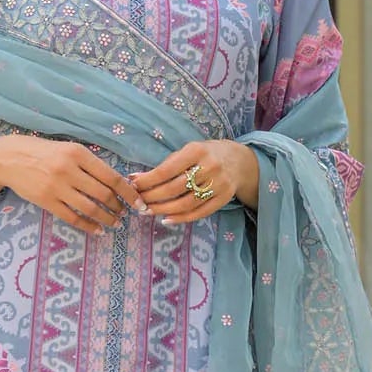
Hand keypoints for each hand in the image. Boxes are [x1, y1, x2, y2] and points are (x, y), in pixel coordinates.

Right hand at [0, 137, 150, 235]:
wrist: (9, 158)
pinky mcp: (46, 201)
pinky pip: (72, 217)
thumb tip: (117, 182)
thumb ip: (89, 163)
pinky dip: (88, 225)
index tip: (138, 202)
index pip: (111, 177)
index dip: (129, 193)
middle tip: (125, 214)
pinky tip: (97, 230)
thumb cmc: (43, 152)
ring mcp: (56, 187)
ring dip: (107, 219)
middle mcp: (69, 170)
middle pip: (103, 194)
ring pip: (90, 208)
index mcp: (78, 153)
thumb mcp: (68, 148)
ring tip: (115, 224)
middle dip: (119, 207)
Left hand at [129, 140, 257, 222]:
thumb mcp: (188, 151)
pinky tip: (166, 219)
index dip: (148, 180)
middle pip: (174, 188)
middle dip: (152, 197)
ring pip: (185, 203)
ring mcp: (218, 184)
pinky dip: (181, 219)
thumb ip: (166, 165)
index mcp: (197, 151)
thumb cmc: (206, 155)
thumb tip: (136, 178)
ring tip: (148, 211)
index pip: (167, 170)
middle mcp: (209, 167)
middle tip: (138, 202)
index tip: (133, 185)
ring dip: (163, 210)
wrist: (239, 161)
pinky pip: (199, 213)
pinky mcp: (223, 198)